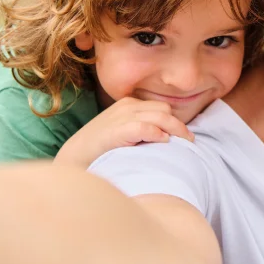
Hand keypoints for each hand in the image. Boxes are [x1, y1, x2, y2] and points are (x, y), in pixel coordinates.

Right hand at [54, 97, 193, 168]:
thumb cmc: (100, 149)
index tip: (184, 136)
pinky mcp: (118, 130)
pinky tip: (164, 142)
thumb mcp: (122, 132)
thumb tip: (167, 137)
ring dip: (176, 129)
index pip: (160, 107)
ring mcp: (122, 116)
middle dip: (179, 124)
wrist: (74, 158)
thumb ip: (141, 130)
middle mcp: (127, 106)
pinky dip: (157, 133)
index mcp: (128, 105)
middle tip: (189, 141)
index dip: (174, 120)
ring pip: (160, 116)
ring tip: (185, 143)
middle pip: (164, 109)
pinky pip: (145, 127)